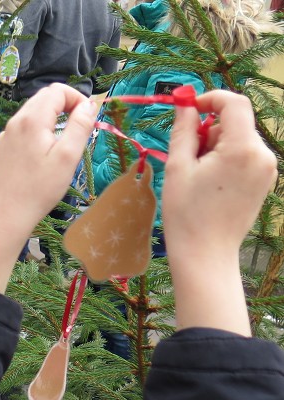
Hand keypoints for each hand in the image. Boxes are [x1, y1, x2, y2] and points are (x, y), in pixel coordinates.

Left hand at [0, 84, 96, 293]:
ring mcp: (6, 135)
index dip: (77, 99)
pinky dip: (39, 132)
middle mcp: (15, 122)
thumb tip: (90, 104)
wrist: (7, 216)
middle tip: (78, 132)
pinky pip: (24, 129)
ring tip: (63, 145)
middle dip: (65, 108)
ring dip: (53, 120)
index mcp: (32, 119)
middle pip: (44, 98)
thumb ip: (80, 125)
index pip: (57, 90)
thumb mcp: (68, 156)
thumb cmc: (40, 189)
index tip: (87, 119)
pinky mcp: (3, 148)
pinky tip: (44, 155)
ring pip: (33, 113)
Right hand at [163, 90, 275, 259]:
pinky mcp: (265, 181)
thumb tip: (185, 103)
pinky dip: (227, 160)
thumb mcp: (178, 168)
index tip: (188, 108)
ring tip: (198, 175)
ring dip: (217, 146)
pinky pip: (246, 157)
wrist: (205, 254)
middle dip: (210, 130)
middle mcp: (262, 154)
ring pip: (240, 140)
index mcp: (242, 148)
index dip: (210, 99)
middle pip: (236, 122)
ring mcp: (267, 169)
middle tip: (186, 156)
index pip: (234, 103)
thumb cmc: (186, 213)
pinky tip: (211, 184)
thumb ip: (184, 130)